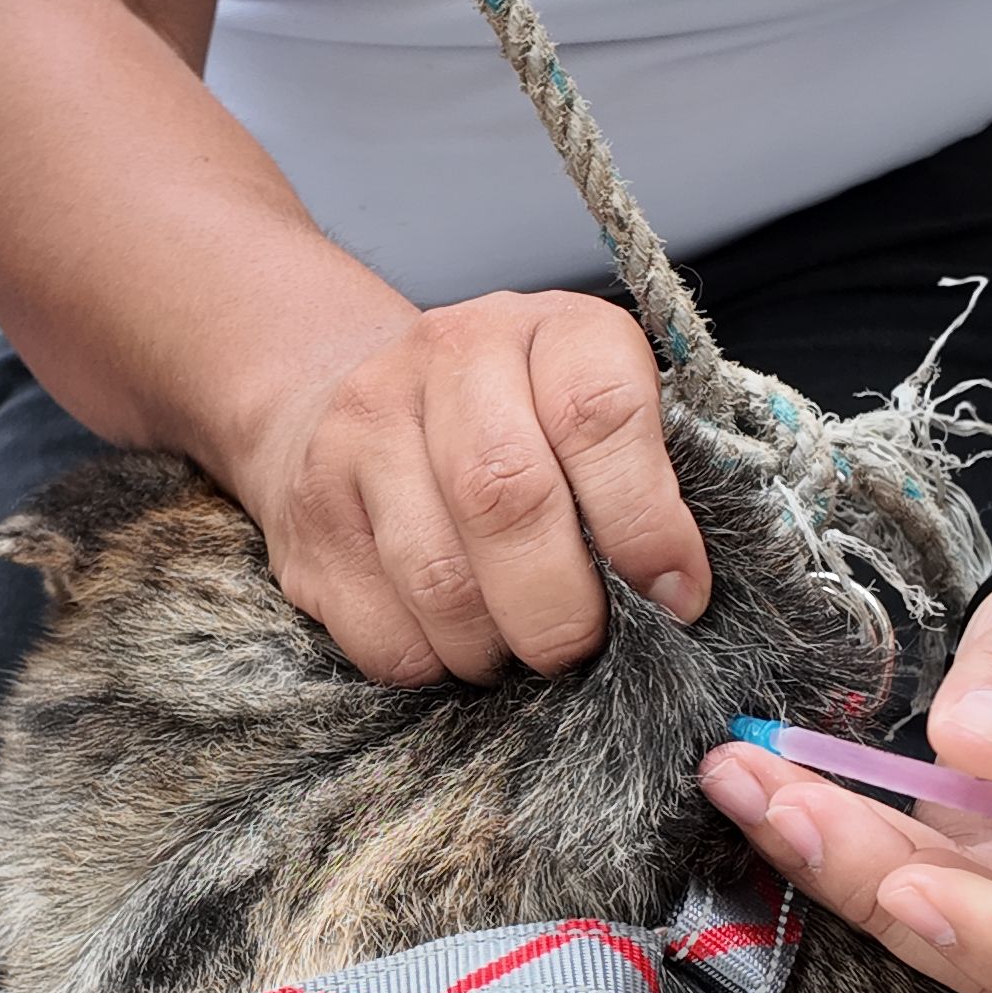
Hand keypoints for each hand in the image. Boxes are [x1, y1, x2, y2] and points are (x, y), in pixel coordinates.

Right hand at [221, 291, 710, 683]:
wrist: (346, 397)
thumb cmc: (511, 423)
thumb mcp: (592, 410)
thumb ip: (648, 477)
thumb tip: (680, 593)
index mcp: (546, 328)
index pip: (598, 412)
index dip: (645, 521)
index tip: (675, 596)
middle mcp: (448, 357)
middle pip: (506, 497)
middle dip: (564, 607)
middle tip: (584, 648)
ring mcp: (363, 431)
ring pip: (438, 577)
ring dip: (496, 647)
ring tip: (520, 653)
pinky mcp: (311, 513)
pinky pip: (381, 629)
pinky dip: (433, 664)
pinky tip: (456, 645)